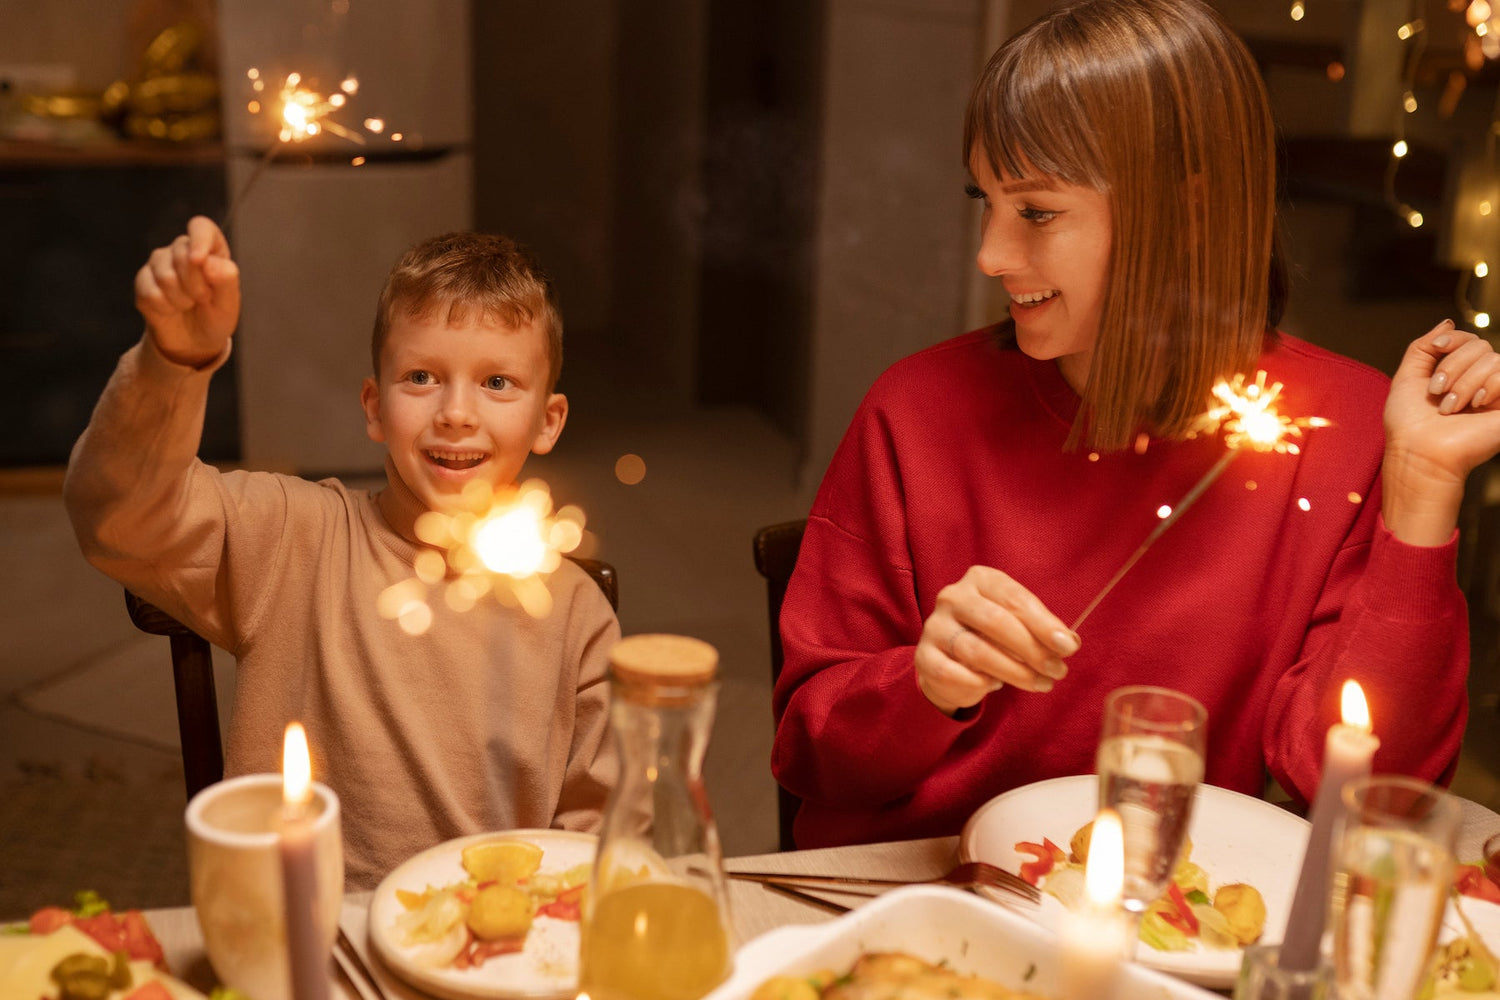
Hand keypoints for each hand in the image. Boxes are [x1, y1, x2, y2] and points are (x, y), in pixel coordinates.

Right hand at [135, 215, 240, 366]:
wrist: (193, 341)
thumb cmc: (216, 317)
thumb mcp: (229, 304)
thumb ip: (226, 280)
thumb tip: (208, 262)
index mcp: (211, 248)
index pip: (201, 227)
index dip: (199, 240)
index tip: (199, 259)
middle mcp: (182, 249)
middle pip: (181, 253)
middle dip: (195, 284)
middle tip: (203, 299)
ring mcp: (160, 263)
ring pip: (164, 274)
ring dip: (180, 299)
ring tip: (188, 305)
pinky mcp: (143, 281)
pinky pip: (150, 292)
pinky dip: (164, 307)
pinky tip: (170, 310)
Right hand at [914, 565, 1079, 714]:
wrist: (949, 659)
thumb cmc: (991, 636)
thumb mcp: (1017, 624)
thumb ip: (1041, 630)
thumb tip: (1068, 642)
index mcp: (980, 579)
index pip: (1015, 598)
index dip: (1044, 624)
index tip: (1068, 647)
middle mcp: (953, 597)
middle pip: (996, 622)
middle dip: (1032, 649)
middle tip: (1057, 670)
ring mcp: (935, 626)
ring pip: (977, 651)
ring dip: (1015, 672)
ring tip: (1040, 683)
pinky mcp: (924, 656)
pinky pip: (954, 673)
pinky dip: (979, 683)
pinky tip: (995, 685)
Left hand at [1382, 320, 1499, 544]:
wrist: (1420, 453)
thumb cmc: (1409, 424)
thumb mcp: (1407, 378)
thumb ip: (1423, 348)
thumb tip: (1447, 322)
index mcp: (1457, 375)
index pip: (1468, 339)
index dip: (1453, 337)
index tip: (1436, 347)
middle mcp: (1479, 382)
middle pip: (1479, 345)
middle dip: (1452, 365)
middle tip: (1437, 392)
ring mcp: (1496, 393)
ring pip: (1492, 358)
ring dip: (1464, 382)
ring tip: (1451, 408)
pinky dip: (1488, 386)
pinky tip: (1476, 405)